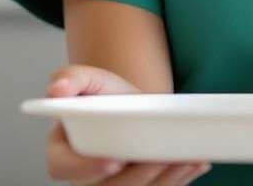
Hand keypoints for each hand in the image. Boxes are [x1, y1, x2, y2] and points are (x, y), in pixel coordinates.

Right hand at [44, 64, 211, 184]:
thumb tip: (57, 88)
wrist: (133, 107)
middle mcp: (83, 179)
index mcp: (62, 153)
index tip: (115, 159)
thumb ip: (72, 78)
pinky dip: (178, 181)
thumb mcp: (90, 78)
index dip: (87, 167)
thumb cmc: (106, 95)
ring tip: (189, 159)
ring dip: (165, 182)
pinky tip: (196, 163)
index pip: (64, 167)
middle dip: (139, 177)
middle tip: (164, 157)